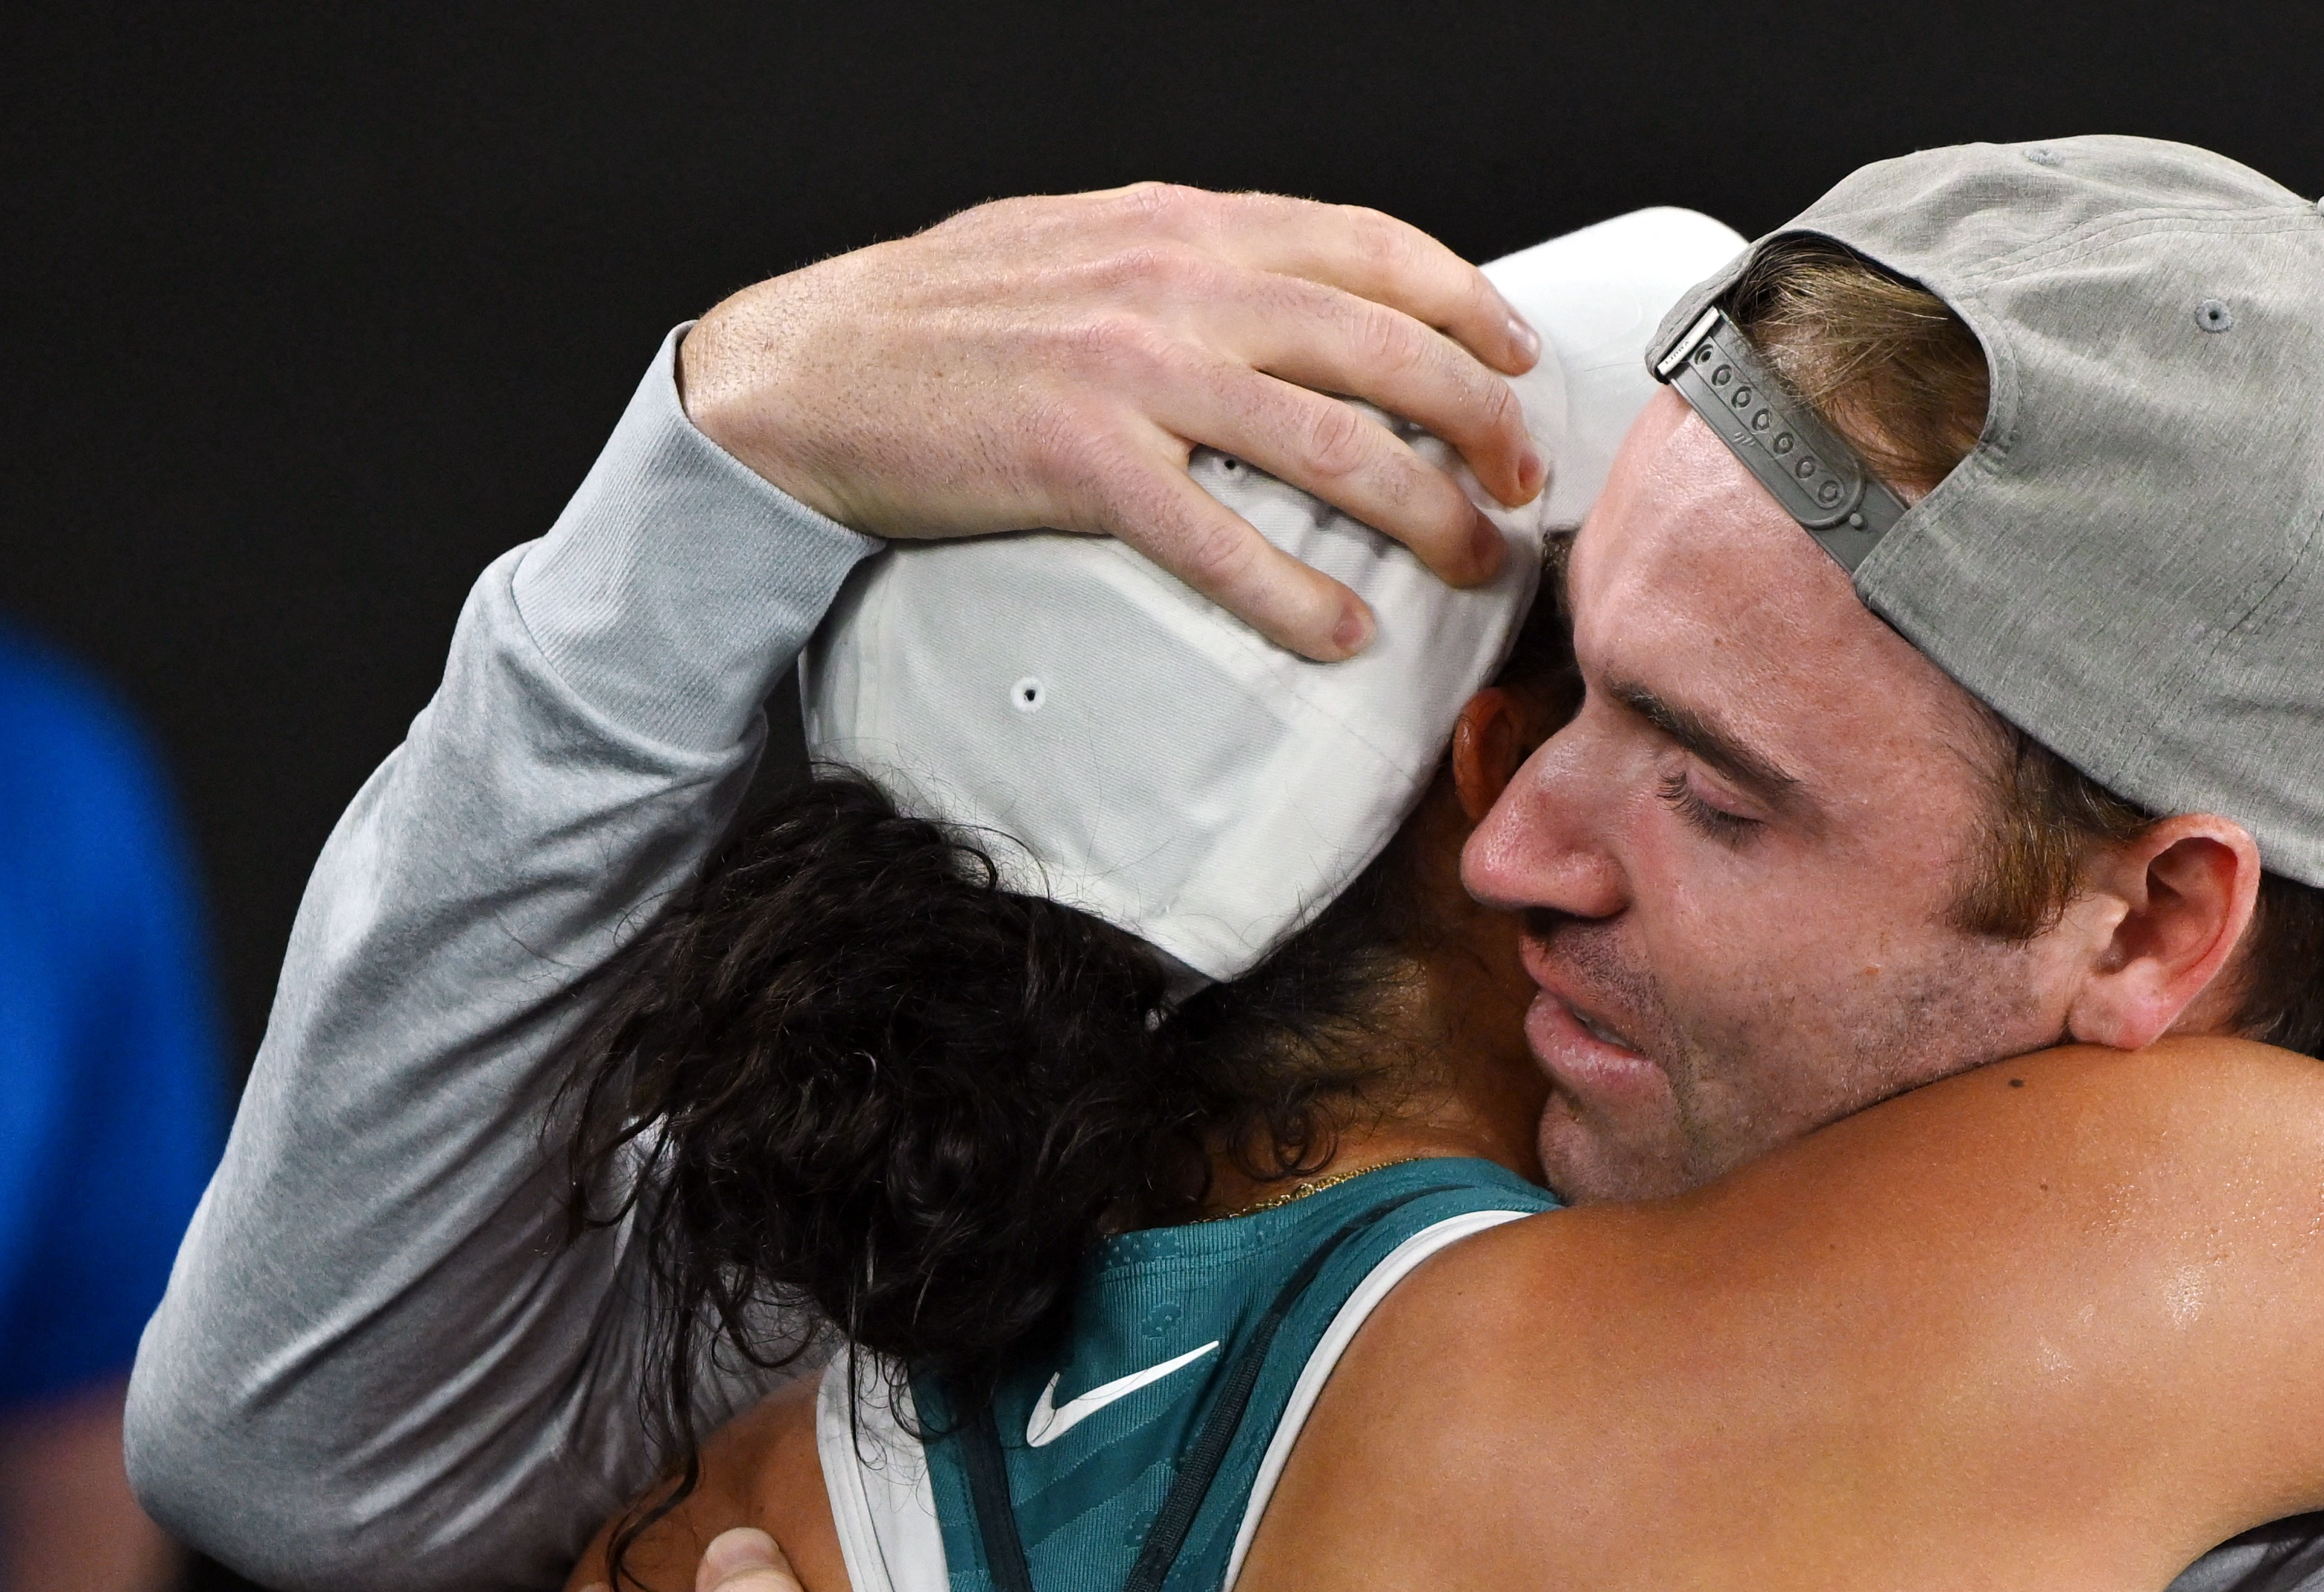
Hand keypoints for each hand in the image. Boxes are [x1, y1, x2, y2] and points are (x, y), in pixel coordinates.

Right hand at [681, 184, 1549, 659]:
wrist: (803, 372)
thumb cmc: (942, 323)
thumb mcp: (1082, 249)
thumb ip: (1191, 267)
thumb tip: (1300, 306)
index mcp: (1180, 223)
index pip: (1368, 246)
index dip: (1466, 305)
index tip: (1518, 363)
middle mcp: (1172, 279)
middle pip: (1382, 347)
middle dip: (1478, 421)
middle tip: (1521, 484)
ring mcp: (1130, 370)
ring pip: (1332, 444)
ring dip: (1425, 514)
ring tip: (1471, 564)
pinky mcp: (1082, 463)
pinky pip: (1221, 541)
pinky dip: (1296, 595)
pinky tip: (1344, 636)